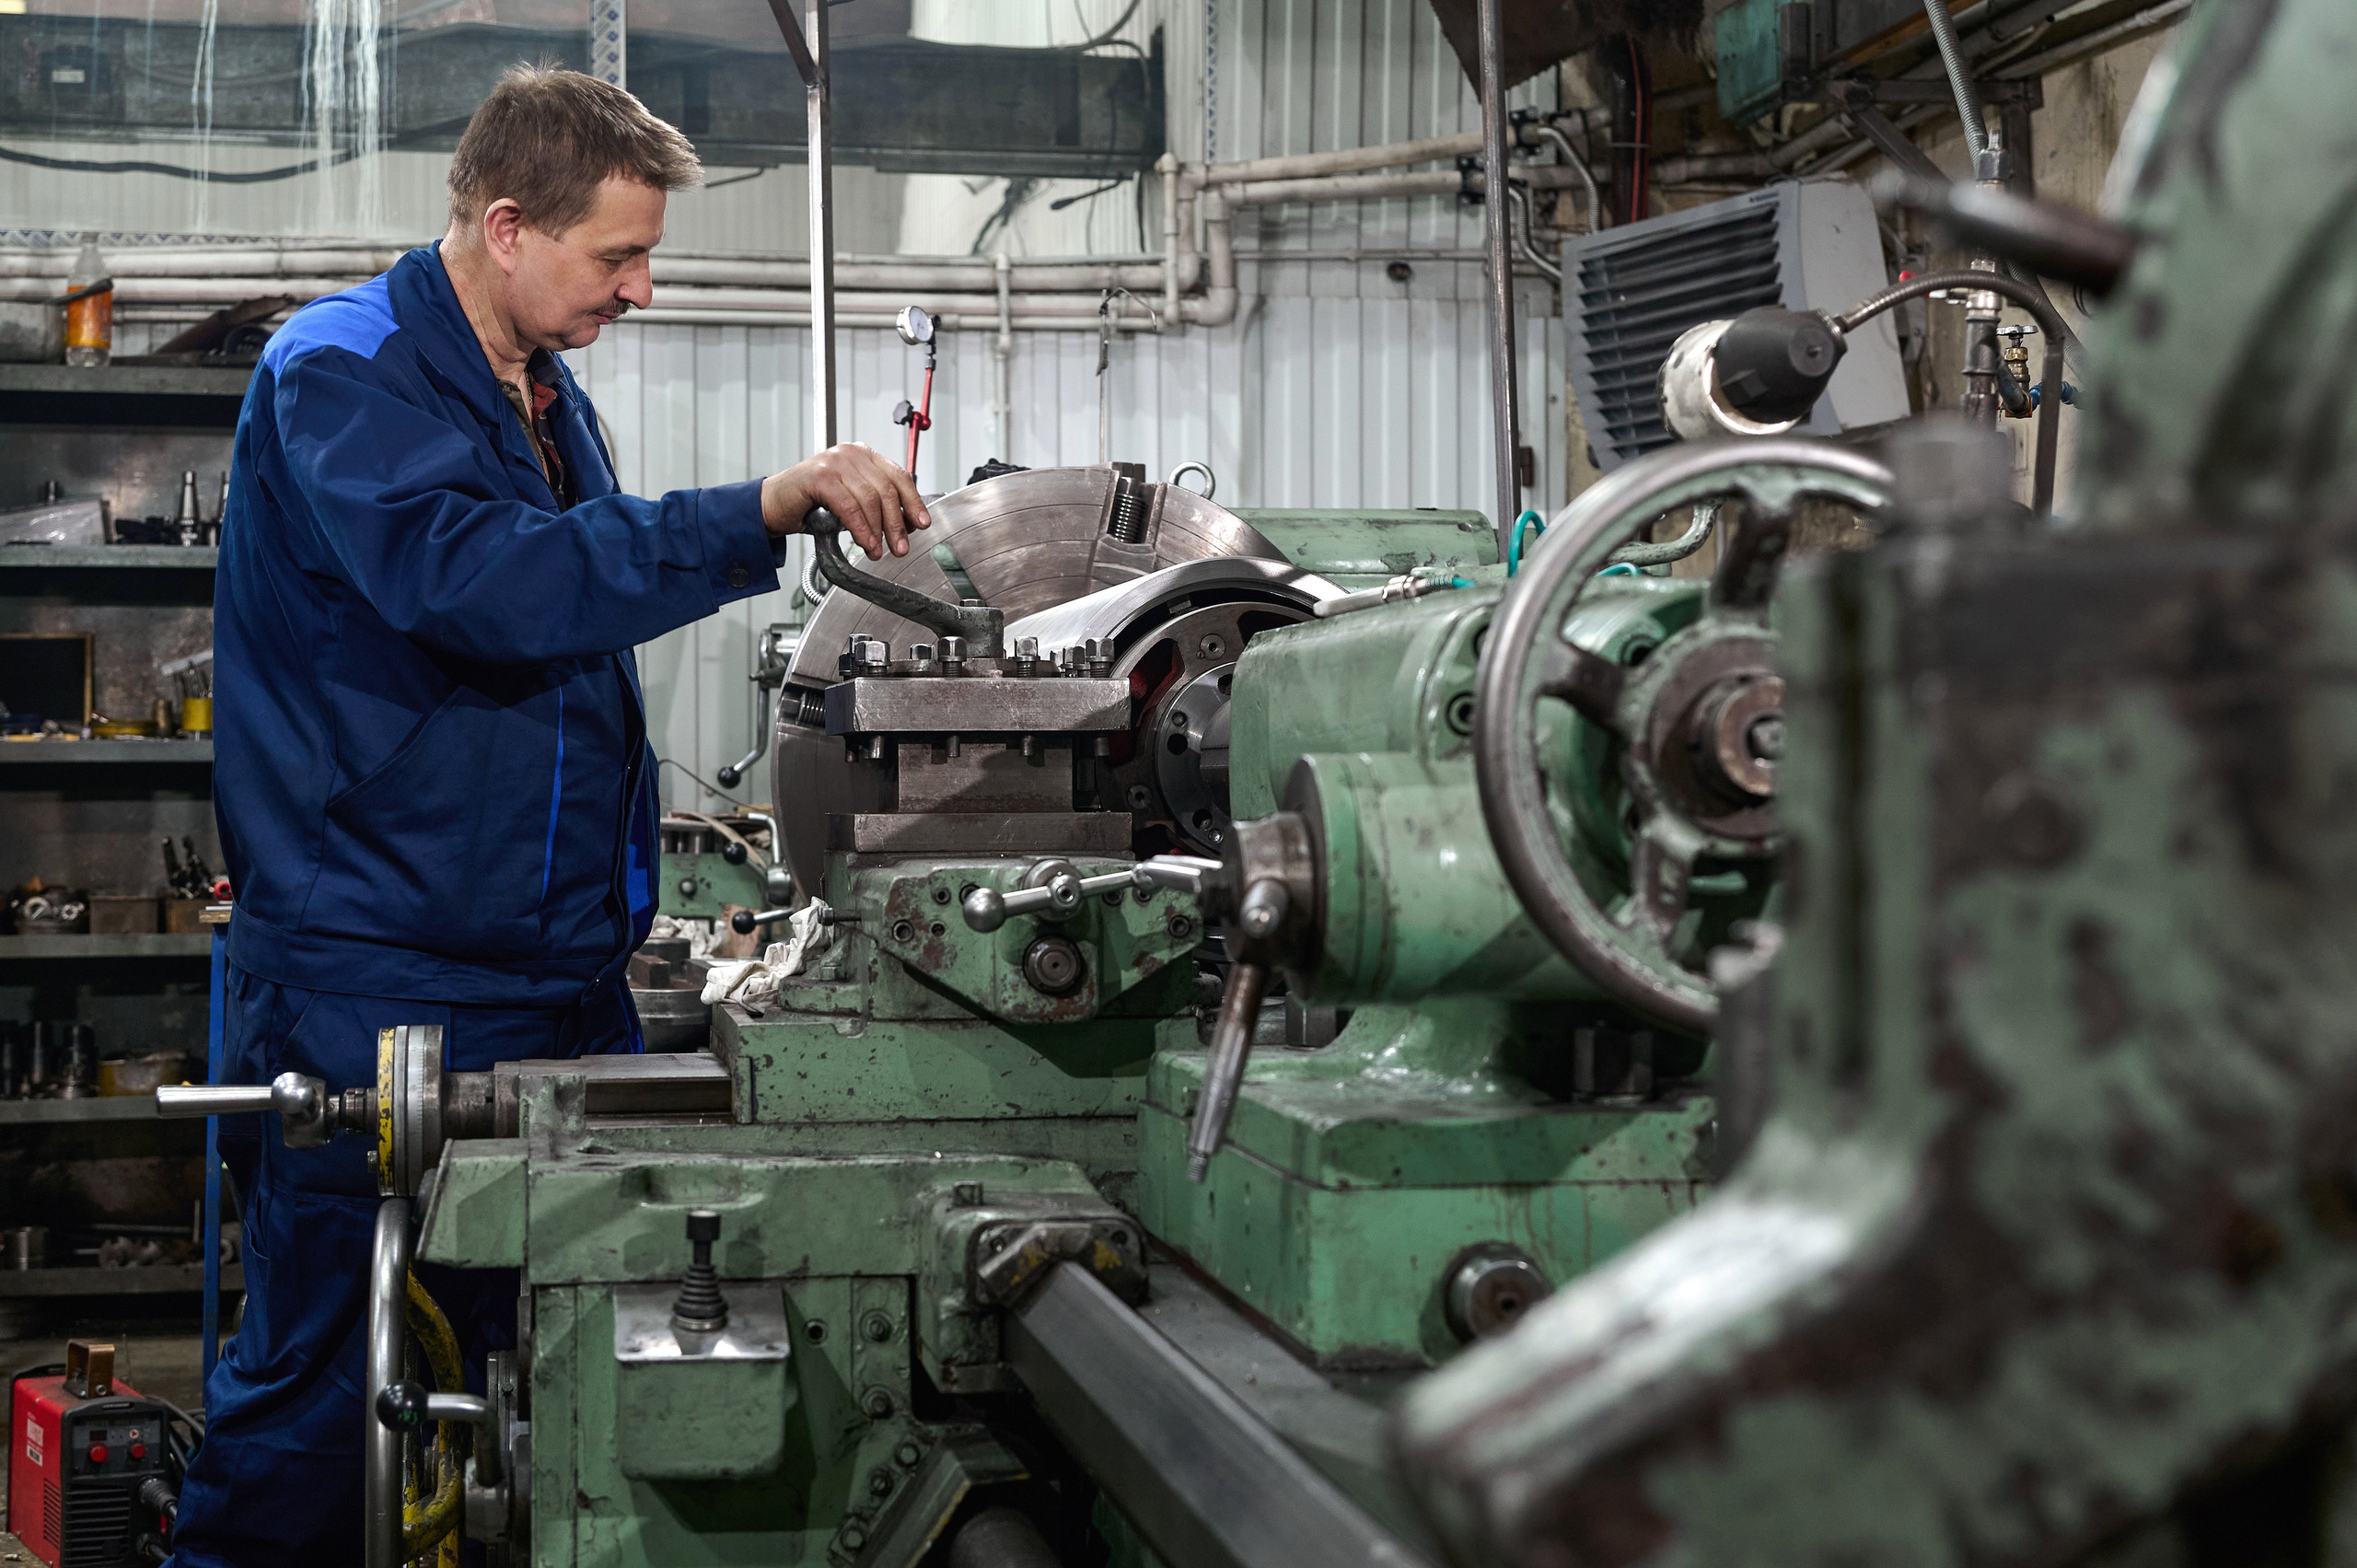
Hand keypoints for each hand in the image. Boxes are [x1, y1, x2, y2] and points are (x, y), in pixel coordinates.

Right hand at [761, 444, 930, 559]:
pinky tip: (864, 543)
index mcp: (863, 456)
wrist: (772, 505)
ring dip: (878, 530)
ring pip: (870, 498)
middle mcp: (851, 454)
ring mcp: (835, 462)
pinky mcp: (819, 476)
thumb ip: (875, 506)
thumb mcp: (851, 503)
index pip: (899, 476)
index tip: (921, 523)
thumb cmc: (810, 505)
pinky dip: (860, 528)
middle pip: (887, 489)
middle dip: (897, 523)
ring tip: (877, 550)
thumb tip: (906, 524)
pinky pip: (849, 506)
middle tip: (900, 547)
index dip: (913, 502)